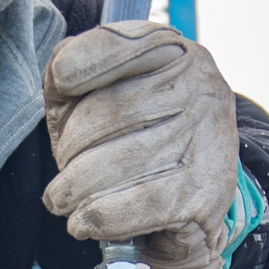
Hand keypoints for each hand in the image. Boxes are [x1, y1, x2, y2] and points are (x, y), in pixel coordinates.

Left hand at [42, 20, 238, 268]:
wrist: (189, 204)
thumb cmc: (131, 140)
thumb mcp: (96, 96)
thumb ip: (71, 77)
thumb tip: (63, 75)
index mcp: (169, 50)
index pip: (109, 45)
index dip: (70, 70)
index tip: (61, 91)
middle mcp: (199, 85)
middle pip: (107, 111)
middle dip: (70, 147)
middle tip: (64, 167)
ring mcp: (208, 137)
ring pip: (119, 162)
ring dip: (74, 188)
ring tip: (61, 199)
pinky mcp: (207, 191)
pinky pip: (139, 205)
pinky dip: (98, 217)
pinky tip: (83, 222)